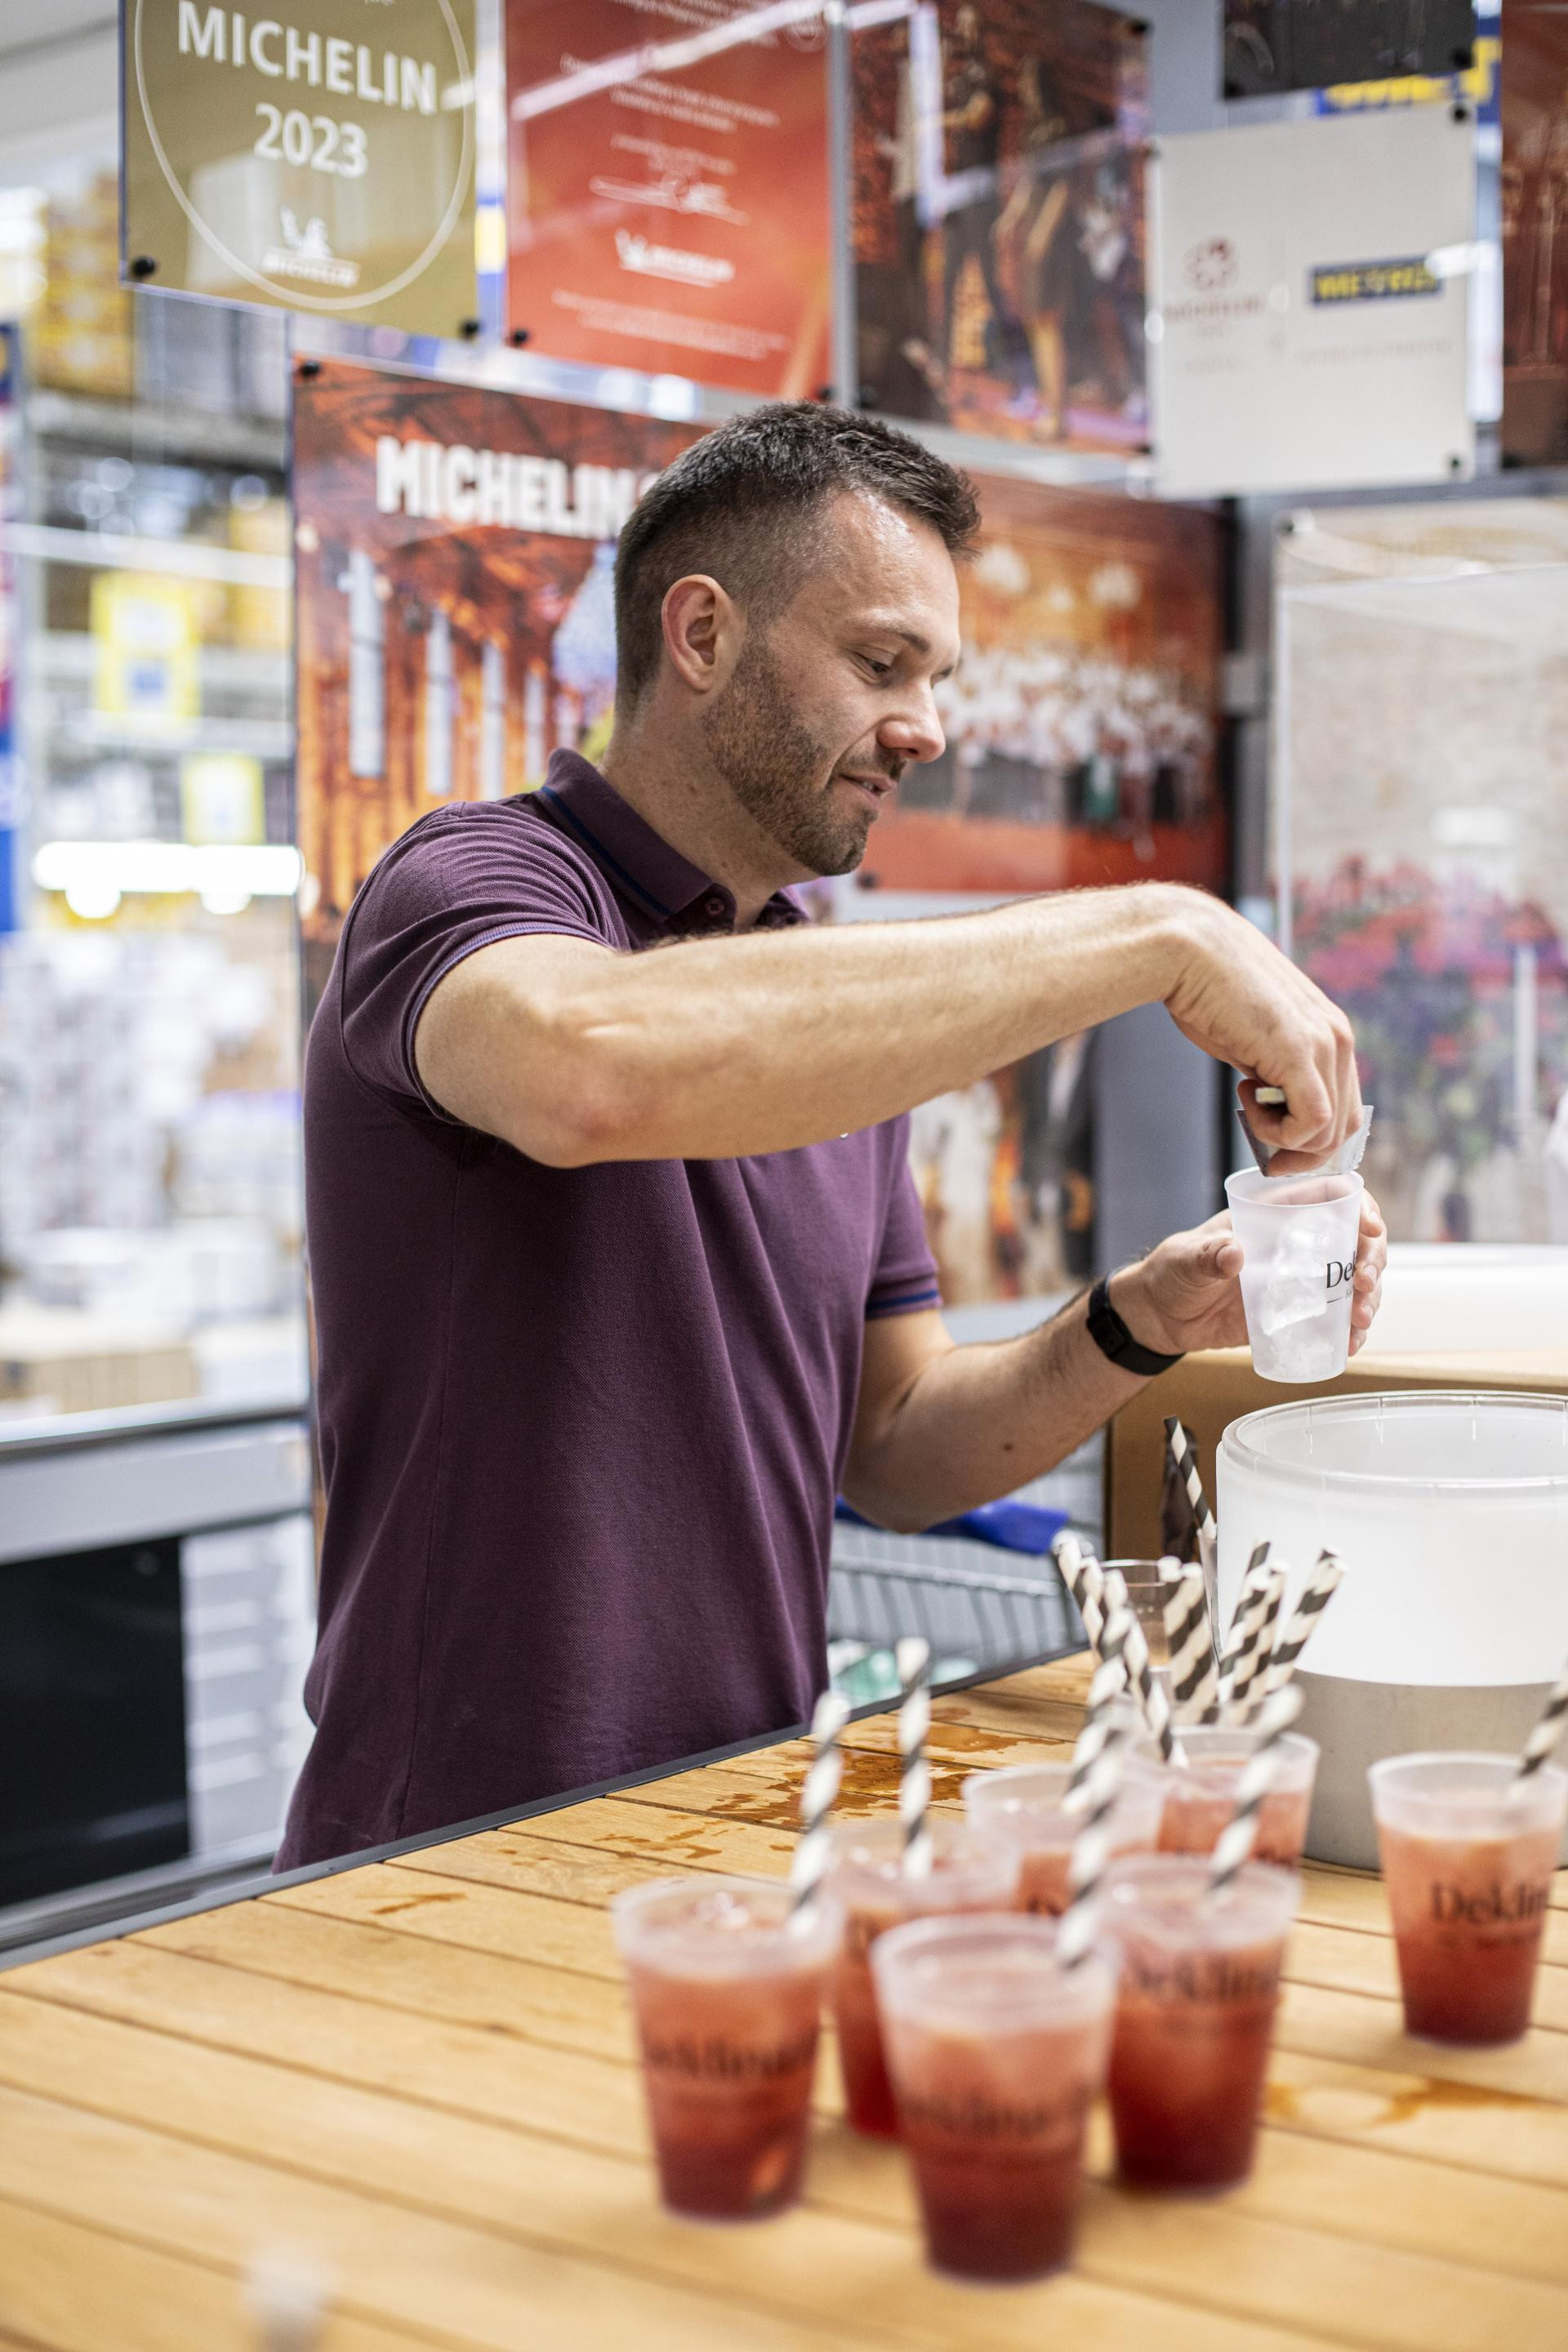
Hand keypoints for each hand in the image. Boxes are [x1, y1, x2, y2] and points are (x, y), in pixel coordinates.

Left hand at [1111, 1191, 1388, 1360]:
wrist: (1161, 1316)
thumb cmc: (1173, 1271)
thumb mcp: (1187, 1259)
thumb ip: (1208, 1255)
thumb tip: (1232, 1253)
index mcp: (1275, 1215)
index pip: (1330, 1198)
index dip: (1359, 1207)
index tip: (1368, 1227)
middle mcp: (1297, 1244)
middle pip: (1355, 1241)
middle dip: (1372, 1259)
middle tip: (1364, 1283)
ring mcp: (1301, 1280)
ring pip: (1354, 1281)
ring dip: (1368, 1297)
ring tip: (1360, 1319)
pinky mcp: (1297, 1314)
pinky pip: (1336, 1319)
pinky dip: (1350, 1330)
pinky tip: (1352, 1343)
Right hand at [1156, 888, 1362, 1172]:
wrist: (1188, 951)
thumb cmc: (1207, 989)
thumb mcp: (1253, 1040)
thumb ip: (1273, 1072)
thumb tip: (1273, 1111)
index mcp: (1331, 1031)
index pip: (1344, 1107)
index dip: (1311, 1139)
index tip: (1275, 1145)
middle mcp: (1337, 1037)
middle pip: (1343, 1127)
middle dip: (1301, 1152)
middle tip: (1263, 1149)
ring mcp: (1324, 1044)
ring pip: (1327, 1131)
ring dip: (1282, 1139)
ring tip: (1246, 1106)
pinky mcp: (1300, 1053)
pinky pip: (1311, 1123)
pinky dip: (1279, 1133)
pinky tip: (1245, 1099)